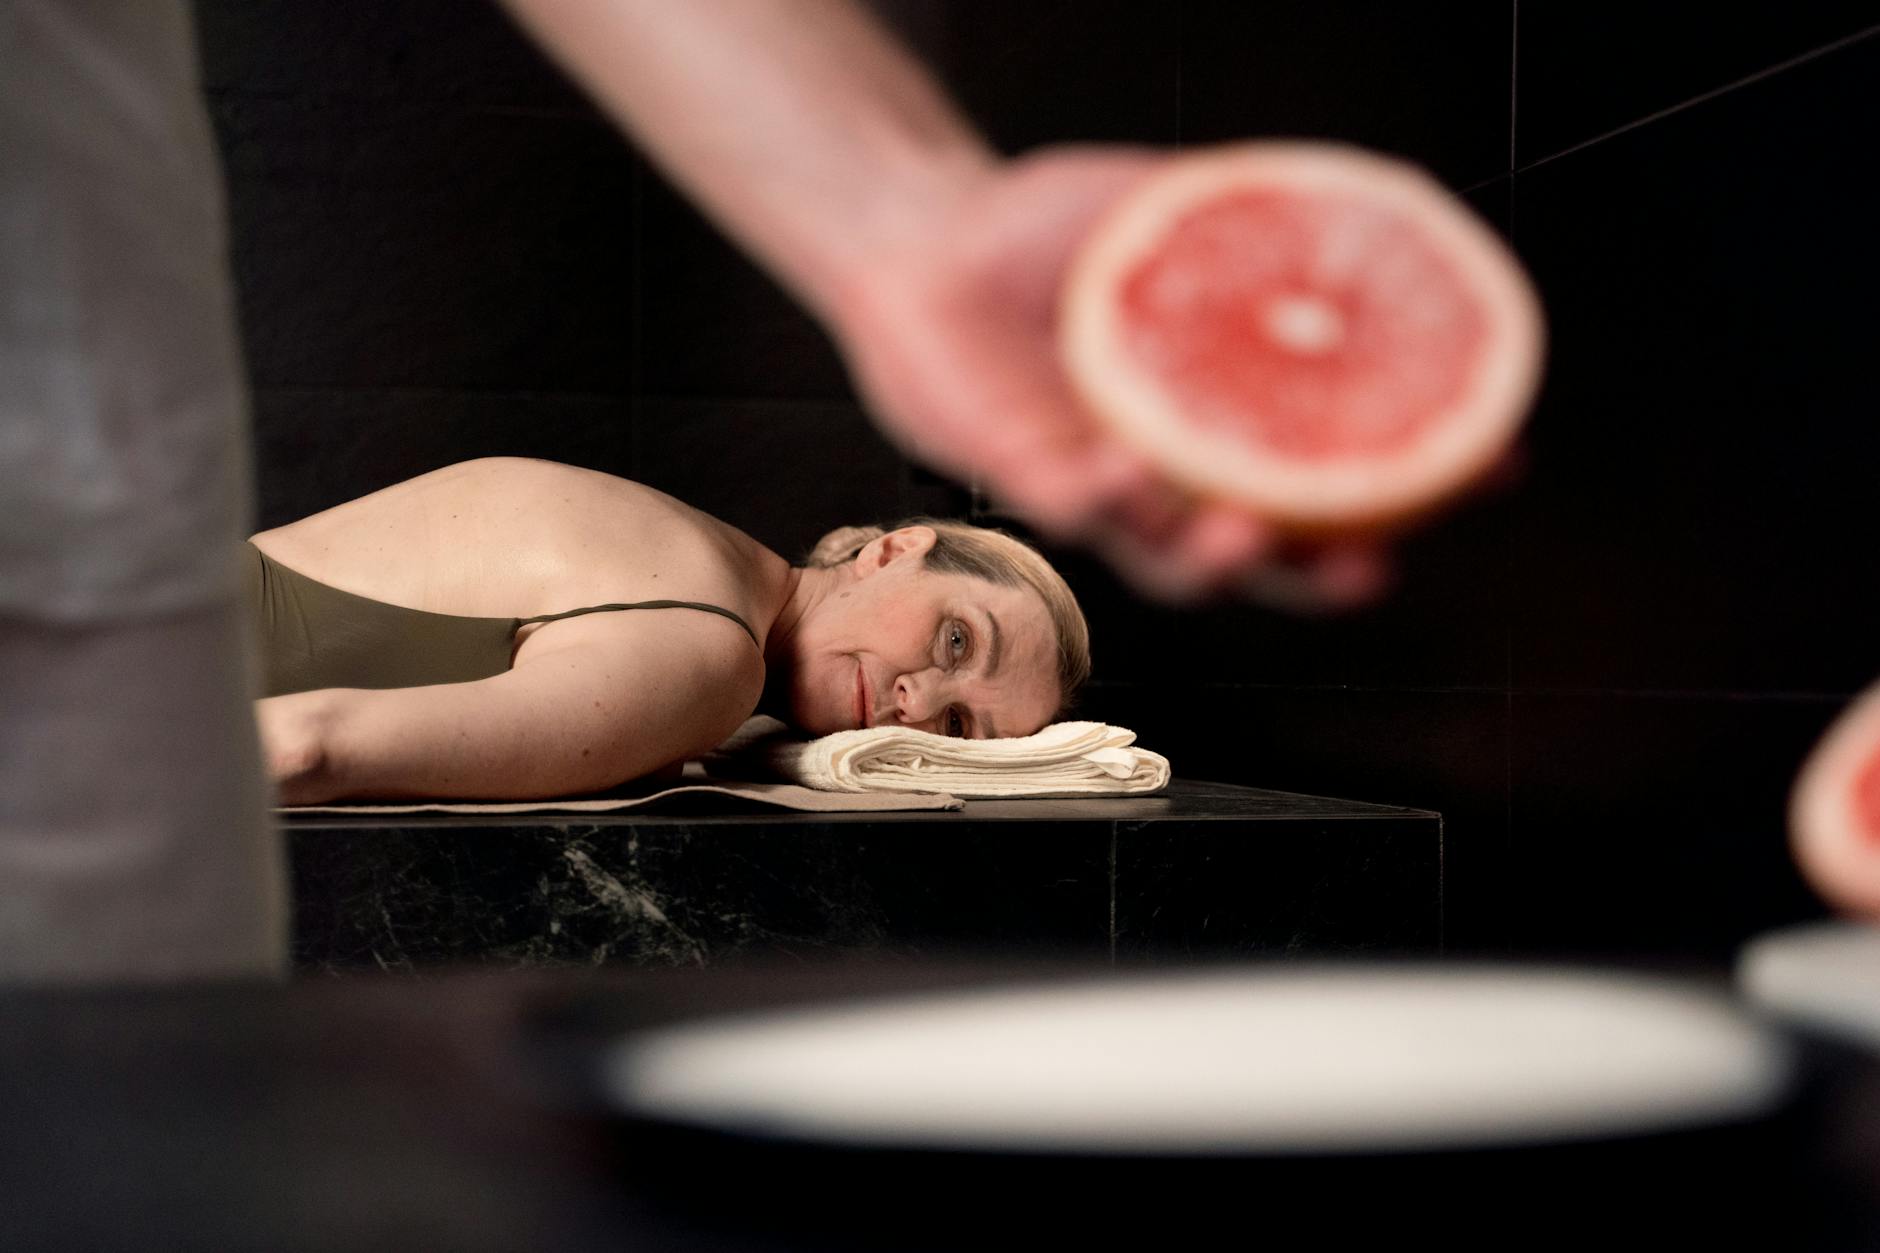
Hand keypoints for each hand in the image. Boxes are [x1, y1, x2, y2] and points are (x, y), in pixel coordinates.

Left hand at [829, 146, 1391, 606]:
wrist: (924, 235)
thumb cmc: (1046, 230)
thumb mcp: (1171, 203)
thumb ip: (1255, 217)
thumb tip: (1375, 200)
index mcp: (1219, 418)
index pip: (1334, 465)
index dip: (1416, 476)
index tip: (1495, 463)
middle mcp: (1168, 469)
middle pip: (1264, 551)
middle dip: (1320, 573)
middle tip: (1376, 570)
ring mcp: (1099, 481)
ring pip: (1167, 556)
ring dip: (1213, 561)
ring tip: (1250, 538)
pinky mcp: (1024, 476)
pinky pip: (1075, 506)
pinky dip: (1110, 493)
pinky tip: (1134, 463)